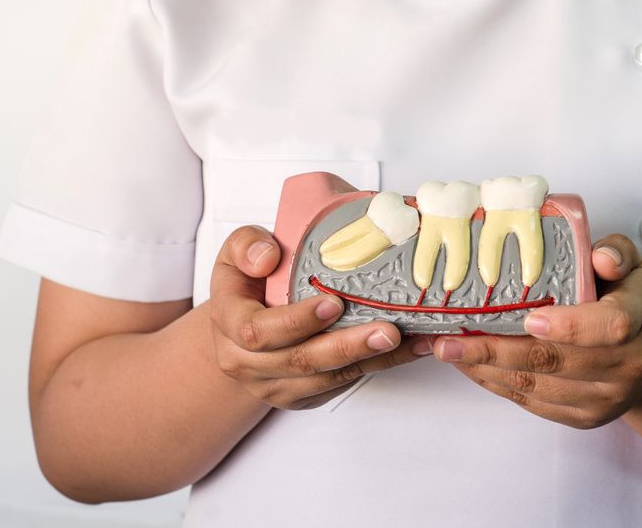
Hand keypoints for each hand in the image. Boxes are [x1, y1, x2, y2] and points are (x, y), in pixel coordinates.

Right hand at [209, 225, 433, 409]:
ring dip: (373, 360)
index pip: (258, 331)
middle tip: (387, 331)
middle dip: (347, 347)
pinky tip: (412, 348)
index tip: (333, 303)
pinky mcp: (304, 396)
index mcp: (229, 323)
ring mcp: (275, 385)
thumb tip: (268, 257)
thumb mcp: (237, 251)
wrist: (241, 324)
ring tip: (410, 340)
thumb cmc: (247, 282)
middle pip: (300, 362)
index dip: (297, 321)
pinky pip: (344, 384)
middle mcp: (247, 363)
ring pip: (328, 378)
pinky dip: (381, 366)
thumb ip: (247, 245)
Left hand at [432, 234, 641, 428]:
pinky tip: (470, 366)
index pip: (610, 327)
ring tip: (447, 350)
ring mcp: (604, 398)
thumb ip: (615, 253)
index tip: (530, 318)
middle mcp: (625, 367)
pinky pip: (533, 403)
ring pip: (536, 386)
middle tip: (451, 339)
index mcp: (638, 321)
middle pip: (555, 361)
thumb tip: (600, 258)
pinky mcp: (583, 417)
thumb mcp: (631, 265)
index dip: (569, 326)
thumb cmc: (627, 300)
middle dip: (495, 350)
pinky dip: (496, 383)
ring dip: (486, 369)